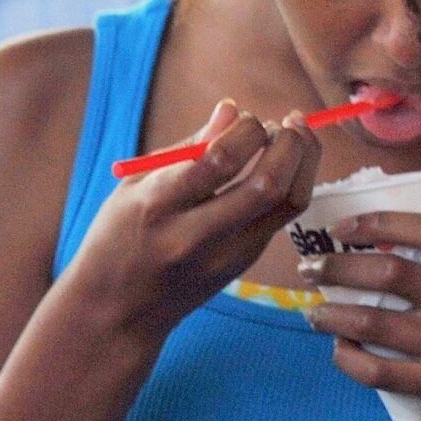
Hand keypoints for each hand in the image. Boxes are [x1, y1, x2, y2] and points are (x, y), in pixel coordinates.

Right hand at [67, 102, 320, 336]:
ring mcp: (226, 255)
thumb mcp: (135, 186)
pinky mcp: (244, 264)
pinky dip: (292, 184)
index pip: (219, 161)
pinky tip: (284, 164)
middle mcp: (197, 235)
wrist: (116, 312)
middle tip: (288, 121)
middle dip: (290, 144)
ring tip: (296, 135)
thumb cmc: (119, 236)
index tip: (249, 118)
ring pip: (288, 204)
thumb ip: (188, 148)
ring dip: (304, 162)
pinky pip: (280, 218)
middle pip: (267, 185)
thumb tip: (233, 109)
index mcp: (159, 207)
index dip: (247, 131)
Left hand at [302, 214, 420, 420]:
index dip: (381, 222)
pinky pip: (381, 372)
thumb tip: (383, 255)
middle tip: (312, 268)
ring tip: (313, 312)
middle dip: (339, 267)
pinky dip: (349, 360)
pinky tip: (339, 351)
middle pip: (392, 273)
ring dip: (332, 314)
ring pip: (376, 324)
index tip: (344, 227)